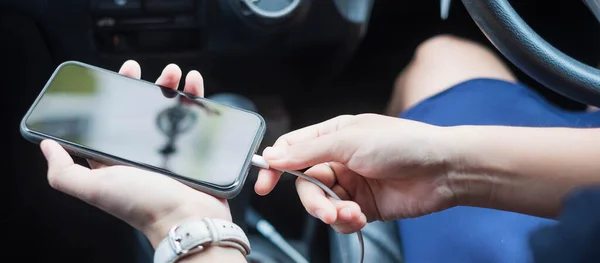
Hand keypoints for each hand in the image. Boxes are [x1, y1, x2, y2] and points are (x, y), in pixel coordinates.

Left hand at [41, 60, 230, 246]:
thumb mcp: (94, 189)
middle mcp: (143, 154)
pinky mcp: (195, 148)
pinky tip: (193, 82)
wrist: (188, 217)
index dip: (112, 97)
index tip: (118, 77)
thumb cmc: (144, 205)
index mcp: (117, 160)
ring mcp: (171, 150)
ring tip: (174, 73)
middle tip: (140, 70)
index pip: (110, 122)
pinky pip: (195, 117)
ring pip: (169, 109)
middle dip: (142, 86)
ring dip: (170, 86)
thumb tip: (47, 146)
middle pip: (141, 110)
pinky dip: (196, 96)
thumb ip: (65, 172)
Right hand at [256, 114, 459, 232]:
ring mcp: (351, 184)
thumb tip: (274, 156)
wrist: (442, 170)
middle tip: (325, 210)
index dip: (276, 166)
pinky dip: (347, 221)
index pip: (293, 150)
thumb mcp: (349, 141)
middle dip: (313, 200)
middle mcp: (339, 160)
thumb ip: (308, 151)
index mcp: (333, 136)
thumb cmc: (402, 143)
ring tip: (351, 213)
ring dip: (332, 213)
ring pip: (322, 204)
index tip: (264, 184)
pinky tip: (361, 216)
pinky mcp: (363, 207)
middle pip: (305, 184)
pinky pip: (341, 219)